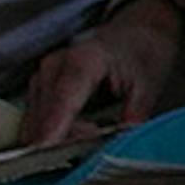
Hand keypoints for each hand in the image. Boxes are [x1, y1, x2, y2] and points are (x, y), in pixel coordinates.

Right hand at [13, 0, 181, 154]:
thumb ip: (135, 113)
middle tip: (97, 146)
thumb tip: (124, 142)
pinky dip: (54, 132)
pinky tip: (82, 131)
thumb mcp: (149, 83)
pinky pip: (36, 119)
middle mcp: (54, 66)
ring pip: (35, 122)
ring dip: (58, 139)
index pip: (62, 102)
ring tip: (95, 134)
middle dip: (64, 142)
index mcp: (83, 61)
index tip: (46, 153)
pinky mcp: (39, 87)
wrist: (138, 30)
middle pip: (43, 117)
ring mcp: (42, 76)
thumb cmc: (144, 52)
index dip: (53, 130)